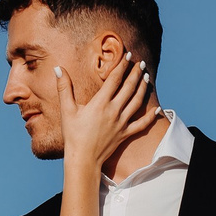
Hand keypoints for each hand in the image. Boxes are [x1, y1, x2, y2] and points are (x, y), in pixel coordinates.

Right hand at [56, 53, 159, 172]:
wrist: (83, 159)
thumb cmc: (73, 135)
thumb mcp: (67, 110)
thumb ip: (64, 88)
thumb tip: (58, 69)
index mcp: (100, 103)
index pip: (115, 79)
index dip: (122, 65)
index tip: (128, 55)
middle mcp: (114, 111)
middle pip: (129, 87)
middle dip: (136, 73)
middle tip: (141, 63)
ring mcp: (122, 123)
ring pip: (137, 102)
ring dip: (143, 88)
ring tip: (147, 77)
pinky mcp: (125, 134)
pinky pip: (142, 124)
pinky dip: (151, 117)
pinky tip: (157, 109)